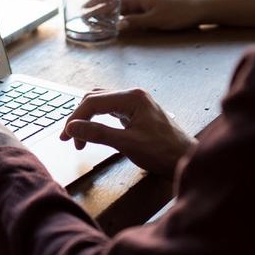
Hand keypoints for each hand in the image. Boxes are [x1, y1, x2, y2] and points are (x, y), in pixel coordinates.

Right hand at [60, 88, 194, 177]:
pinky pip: (110, 110)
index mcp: (132, 97)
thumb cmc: (163, 152)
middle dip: (79, 118)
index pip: (93, 102)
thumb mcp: (127, 144)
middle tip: (69, 139)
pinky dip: (98, 120)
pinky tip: (94, 131)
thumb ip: (98, 134)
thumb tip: (72, 128)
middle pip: (95, 99)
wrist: (187, 159)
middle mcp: (133, 95)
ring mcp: (135, 102)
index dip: (76, 119)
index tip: (67, 137)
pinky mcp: (136, 112)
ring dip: (87, 118)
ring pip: (101, 103)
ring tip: (79, 137)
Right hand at [87, 0, 206, 31]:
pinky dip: (121, 16)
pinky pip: (131, 11)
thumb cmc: (179, 13)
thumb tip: (117, 25)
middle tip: (85, 17)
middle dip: (99, 8)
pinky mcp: (152, 8)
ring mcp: (146, 2)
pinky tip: (117, 22)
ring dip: (109, 12)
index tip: (84, 7)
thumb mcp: (156, 20)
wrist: (200, 9)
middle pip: (115, 1)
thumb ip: (136, 22)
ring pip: (122, 7)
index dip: (97, 1)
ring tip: (96, 21)